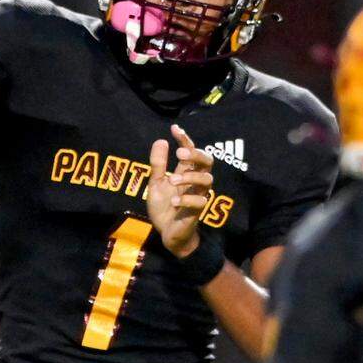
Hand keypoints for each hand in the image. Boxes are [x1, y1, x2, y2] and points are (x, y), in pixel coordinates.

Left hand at [146, 124, 213, 257]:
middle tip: (180, 155)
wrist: (167, 233)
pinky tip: (175, 201)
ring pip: (207, 180)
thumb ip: (158, 164)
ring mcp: (198, 195)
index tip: (174, 129)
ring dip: (190, 177)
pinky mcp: (197, 212)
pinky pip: (200, 202)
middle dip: (196, 155)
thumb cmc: (165, 207)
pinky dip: (187, 199)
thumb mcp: (156, 183)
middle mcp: (195, 181)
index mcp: (185, 172)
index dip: (184, 139)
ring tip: (172, 180)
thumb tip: (160, 140)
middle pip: (207, 162)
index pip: (190, 151)